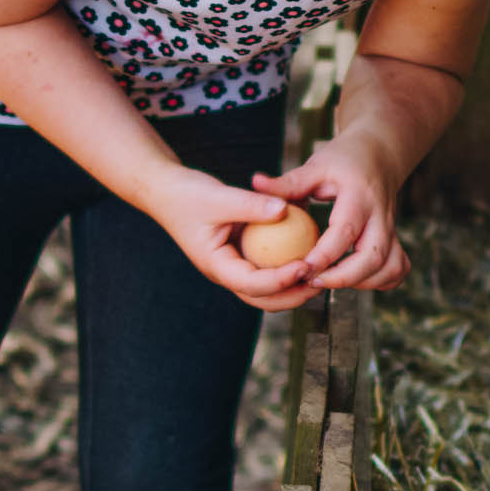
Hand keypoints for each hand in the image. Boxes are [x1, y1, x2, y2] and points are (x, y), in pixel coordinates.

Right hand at [150, 165, 323, 311]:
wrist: (168, 192)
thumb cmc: (189, 194)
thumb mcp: (219, 197)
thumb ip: (252, 205)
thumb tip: (285, 209)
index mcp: (216, 266)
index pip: (251, 284)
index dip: (280, 280)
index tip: (305, 266)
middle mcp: (226, 273)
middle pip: (262, 298)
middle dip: (293, 296)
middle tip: (322, 282)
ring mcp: (233, 267)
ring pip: (267, 289)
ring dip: (293, 287)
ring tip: (322, 274)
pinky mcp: (241, 256)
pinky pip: (267, 267)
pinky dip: (286, 266)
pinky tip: (310, 253)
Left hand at [251, 134, 410, 295]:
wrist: (379, 153)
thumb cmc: (341, 160)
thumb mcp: (316, 166)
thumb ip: (288, 182)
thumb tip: (254, 182)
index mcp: (358, 196)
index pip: (345, 231)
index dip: (324, 255)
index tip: (302, 269)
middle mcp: (380, 216)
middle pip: (373, 257)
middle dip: (343, 278)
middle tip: (311, 281)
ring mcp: (391, 230)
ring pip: (389, 267)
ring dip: (361, 283)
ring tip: (328, 280)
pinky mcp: (395, 239)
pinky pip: (397, 269)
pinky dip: (379, 282)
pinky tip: (354, 281)